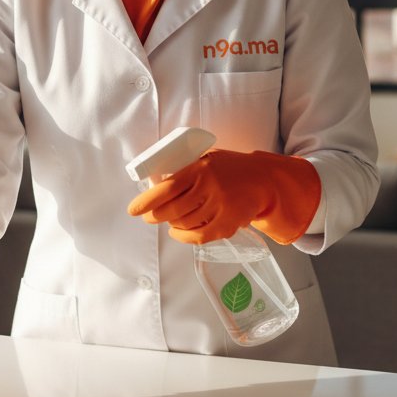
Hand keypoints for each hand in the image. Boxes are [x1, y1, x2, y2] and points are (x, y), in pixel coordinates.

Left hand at [126, 148, 320, 244]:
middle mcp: (210, 187)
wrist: (263, 180)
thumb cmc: (230, 168)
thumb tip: (155, 184)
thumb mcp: (208, 159)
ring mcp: (220, 206)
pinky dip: (184, 236)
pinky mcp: (228, 223)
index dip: (146, 200)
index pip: (167, 187)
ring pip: (184, 222)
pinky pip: (199, 236)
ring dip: (171, 223)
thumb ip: (186, 170)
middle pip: (172, 209)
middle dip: (155, 215)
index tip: (133, 209)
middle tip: (149, 216)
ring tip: (168, 220)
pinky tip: (177, 232)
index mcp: (201, 168)